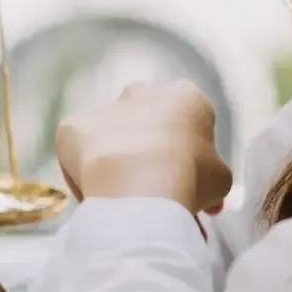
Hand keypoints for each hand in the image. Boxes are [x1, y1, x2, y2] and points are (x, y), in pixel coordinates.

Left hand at [55, 80, 231, 214]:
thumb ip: (209, 178)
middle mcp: (142, 93)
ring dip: (115, 162)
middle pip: (145, 124)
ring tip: (121, 199)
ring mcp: (104, 108)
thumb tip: (207, 199)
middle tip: (151, 191)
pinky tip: (95, 193)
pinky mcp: (72, 126)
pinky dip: (84, 172)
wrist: (140, 186)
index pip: (187, 125)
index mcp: (184, 97)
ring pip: (110, 138)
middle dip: (148, 153)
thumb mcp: (219, 181)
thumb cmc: (190, 179)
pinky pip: (79, 153)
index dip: (186, 158)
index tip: (184, 185)